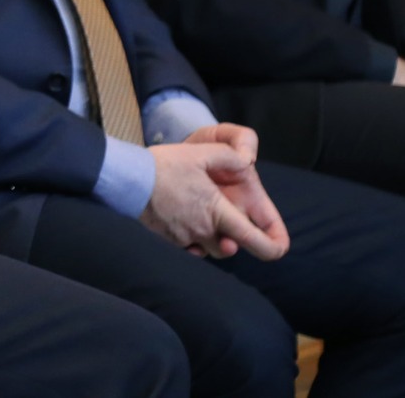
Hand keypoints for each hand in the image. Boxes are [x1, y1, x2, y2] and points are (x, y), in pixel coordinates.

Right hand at [141, 137, 287, 261]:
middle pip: (232, 248)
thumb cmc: (163, 166)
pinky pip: (190, 250)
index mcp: (217, 211)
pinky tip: (185, 223)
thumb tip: (247, 162)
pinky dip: (193, 242)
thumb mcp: (200, 153)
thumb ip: (229, 156)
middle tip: (228, 219)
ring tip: (203, 216)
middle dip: (234, 238)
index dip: (274, 248)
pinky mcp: (169, 242)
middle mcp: (205, 231)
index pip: (257, 242)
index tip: (278, 247)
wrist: (126, 180)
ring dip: (214, 239)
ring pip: (210, 250)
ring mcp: (185, 240)